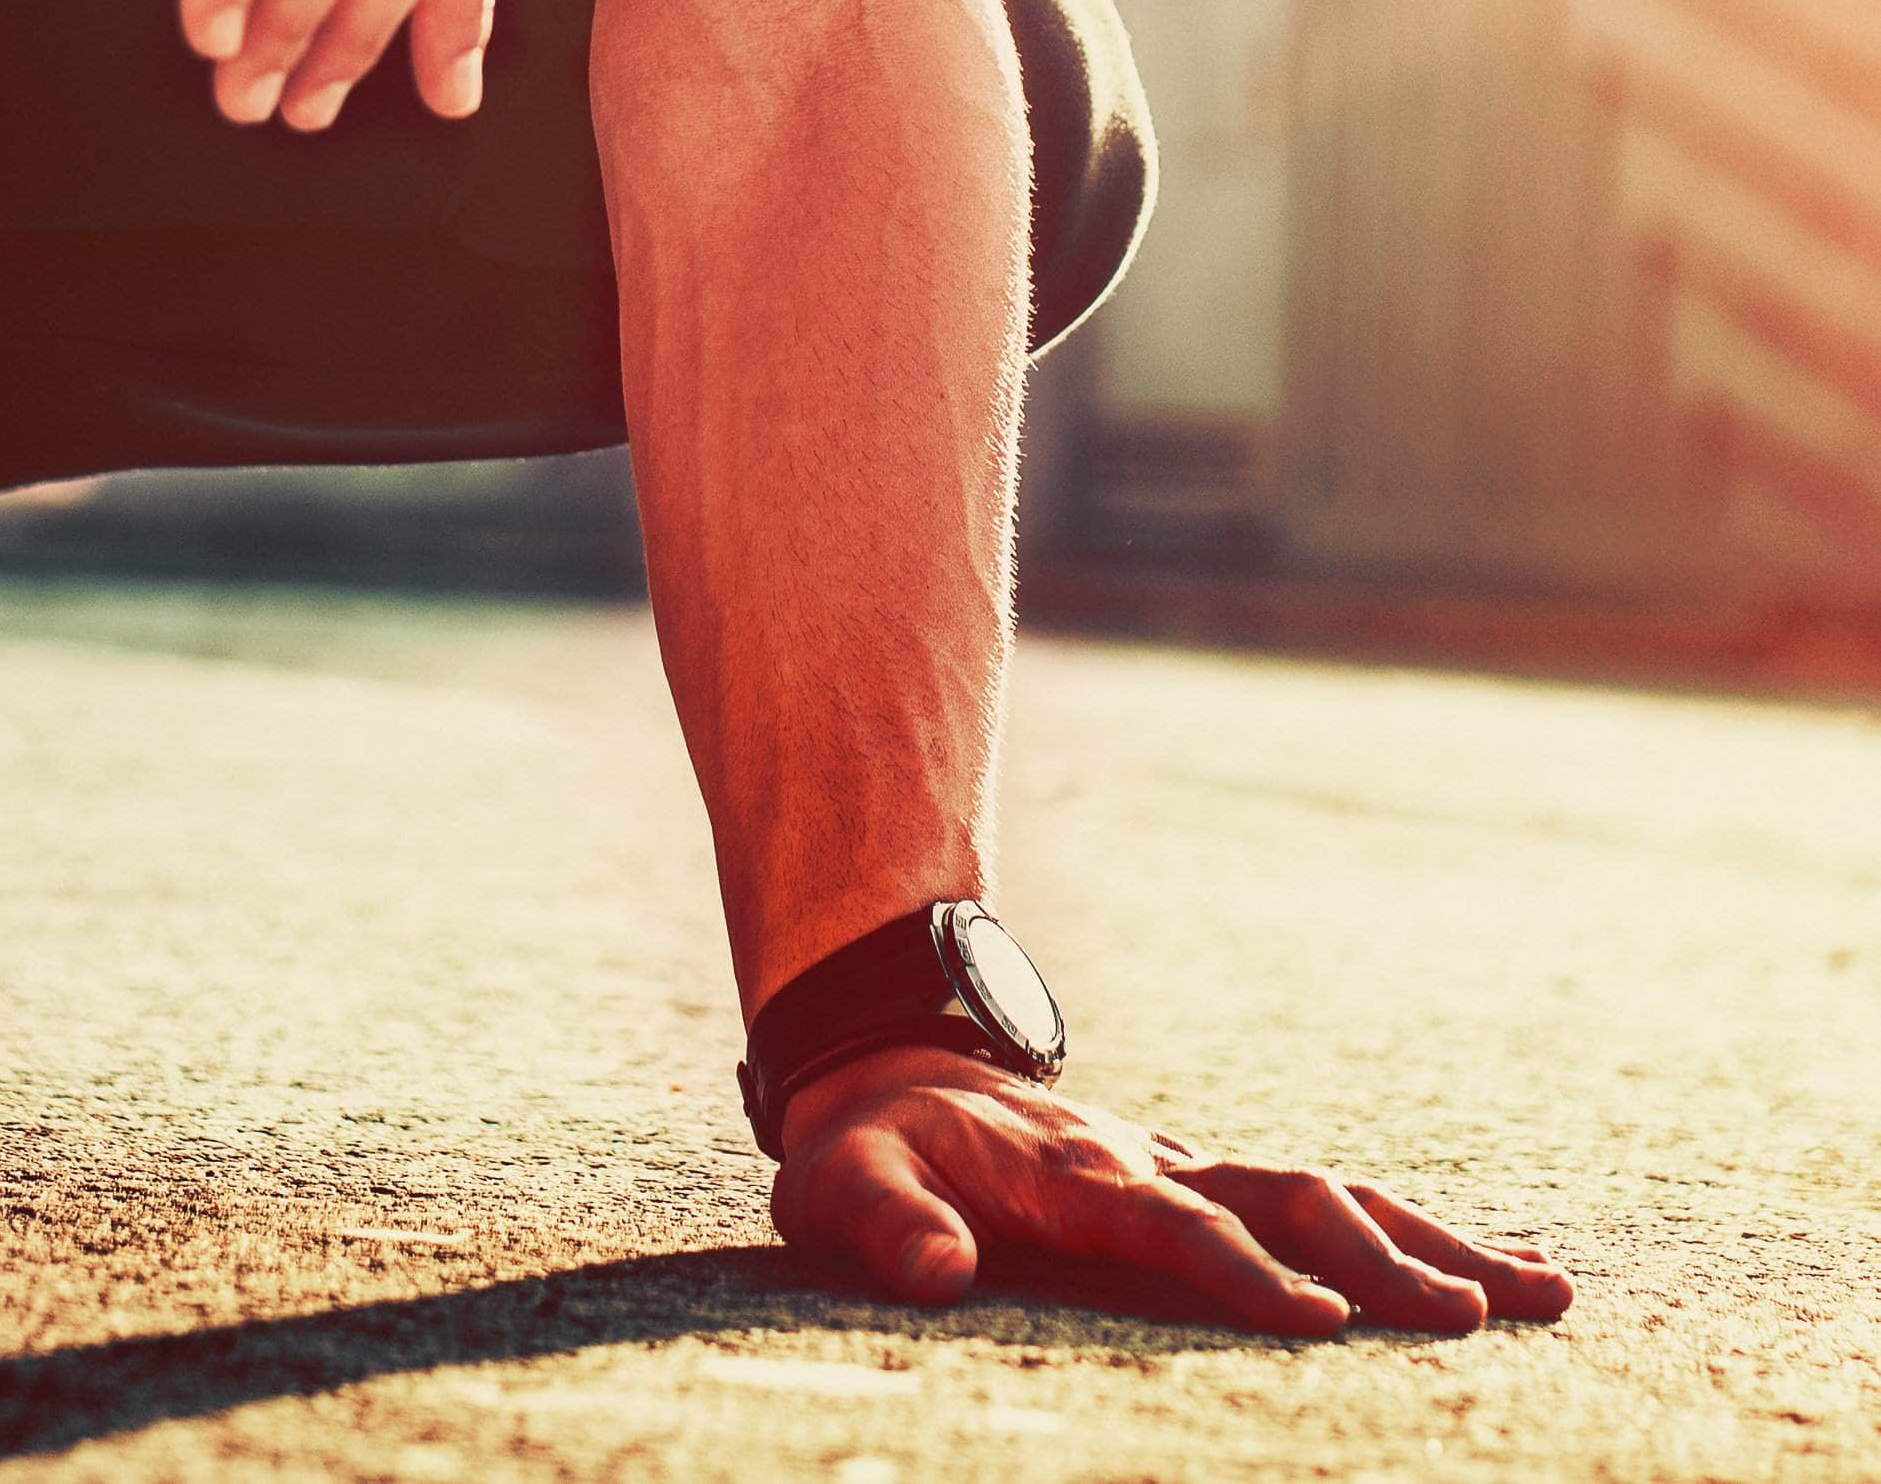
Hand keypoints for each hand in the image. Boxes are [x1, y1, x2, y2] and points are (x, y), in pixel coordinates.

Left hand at [775, 1047, 1572, 1336]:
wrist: (890, 1067)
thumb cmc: (869, 1151)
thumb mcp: (843, 1183)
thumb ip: (887, 1226)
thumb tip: (932, 1272)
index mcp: (1076, 1177)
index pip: (1174, 1224)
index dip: (1243, 1270)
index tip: (1322, 1321)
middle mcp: (1154, 1163)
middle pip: (1285, 1200)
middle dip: (1379, 1257)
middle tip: (1477, 1316)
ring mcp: (1192, 1168)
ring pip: (1328, 1194)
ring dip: (1430, 1240)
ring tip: (1543, 1292)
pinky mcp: (1211, 1184)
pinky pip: (1325, 1204)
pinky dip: (1415, 1232)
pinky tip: (1506, 1274)